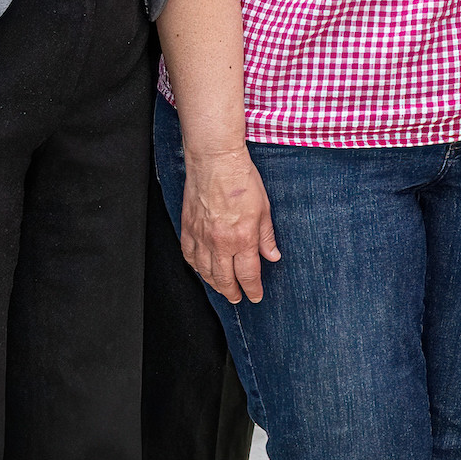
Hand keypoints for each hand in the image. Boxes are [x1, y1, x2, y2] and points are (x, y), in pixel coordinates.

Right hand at [182, 141, 279, 303]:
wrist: (215, 161)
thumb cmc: (241, 179)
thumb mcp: (264, 209)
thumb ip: (266, 236)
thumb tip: (272, 255)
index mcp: (243, 238)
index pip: (248, 274)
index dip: (252, 289)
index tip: (255, 296)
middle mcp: (220, 242)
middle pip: (224, 278)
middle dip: (232, 292)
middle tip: (237, 298)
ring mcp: (201, 236)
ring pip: (205, 271)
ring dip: (214, 283)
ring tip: (221, 288)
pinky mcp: (188, 228)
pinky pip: (189, 255)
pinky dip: (195, 266)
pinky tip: (200, 269)